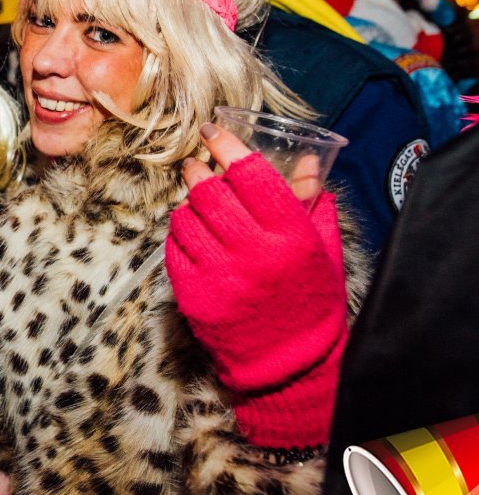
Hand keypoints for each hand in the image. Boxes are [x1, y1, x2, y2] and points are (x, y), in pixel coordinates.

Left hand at [166, 123, 347, 446]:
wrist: (286, 363)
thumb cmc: (307, 300)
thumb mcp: (320, 250)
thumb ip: (311, 203)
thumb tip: (307, 159)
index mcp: (290, 236)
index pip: (252, 174)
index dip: (228, 146)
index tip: (213, 132)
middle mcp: (253, 252)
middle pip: (211, 192)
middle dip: (200, 173)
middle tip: (198, 167)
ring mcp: (219, 275)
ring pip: (187, 217)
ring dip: (189, 205)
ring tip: (200, 207)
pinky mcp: (193, 294)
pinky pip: (173, 247)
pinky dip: (180, 234)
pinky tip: (193, 236)